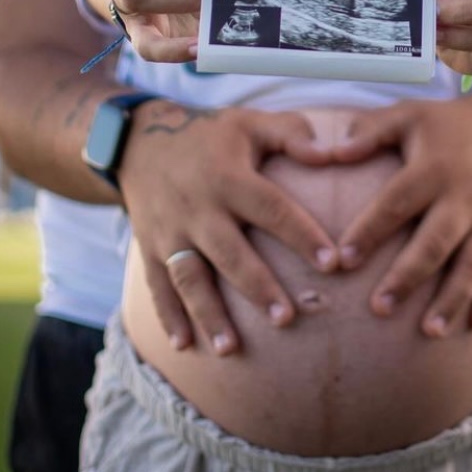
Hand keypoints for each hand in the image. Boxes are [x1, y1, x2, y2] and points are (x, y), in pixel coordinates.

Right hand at [119, 101, 336, 354]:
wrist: (138, 141)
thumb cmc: (213, 135)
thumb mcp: (251, 123)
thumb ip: (292, 135)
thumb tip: (332, 153)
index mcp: (229, 177)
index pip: (271, 208)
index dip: (302, 234)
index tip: (333, 262)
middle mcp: (198, 208)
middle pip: (230, 252)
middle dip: (257, 287)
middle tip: (286, 319)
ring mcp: (169, 231)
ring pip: (189, 277)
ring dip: (208, 313)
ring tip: (231, 349)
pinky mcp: (147, 247)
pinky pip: (156, 285)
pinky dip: (168, 316)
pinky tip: (184, 346)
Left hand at [313, 94, 471, 337]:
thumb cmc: (448, 126)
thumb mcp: (409, 115)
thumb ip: (368, 133)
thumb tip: (326, 154)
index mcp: (435, 168)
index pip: (398, 202)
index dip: (370, 230)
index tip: (342, 259)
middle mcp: (466, 196)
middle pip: (436, 241)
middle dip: (409, 277)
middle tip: (379, 308)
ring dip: (453, 299)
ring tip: (430, 331)